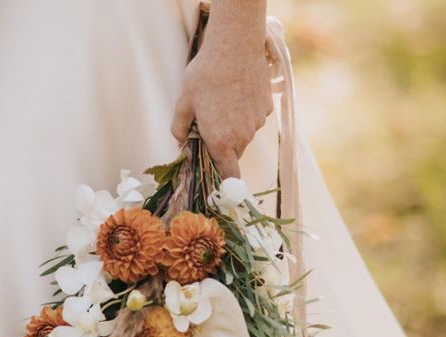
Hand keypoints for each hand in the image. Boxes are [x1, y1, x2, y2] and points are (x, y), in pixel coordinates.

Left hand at [171, 1, 271, 177]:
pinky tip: (237, 92)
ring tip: (224, 102)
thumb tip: (180, 143)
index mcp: (220, 141)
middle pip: (235, 154)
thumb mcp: (184, 102)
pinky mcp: (267, 108)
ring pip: (245, 135)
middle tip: (210, 126)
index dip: (224, 182)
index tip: (220, 182)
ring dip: (235, 128)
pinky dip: (247, 112)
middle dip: (223, 147)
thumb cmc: (205, 74)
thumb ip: (179, 128)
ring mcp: (257, 122)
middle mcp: (242, 137)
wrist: (235, 45)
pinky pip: (256, 118)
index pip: (228, 176)